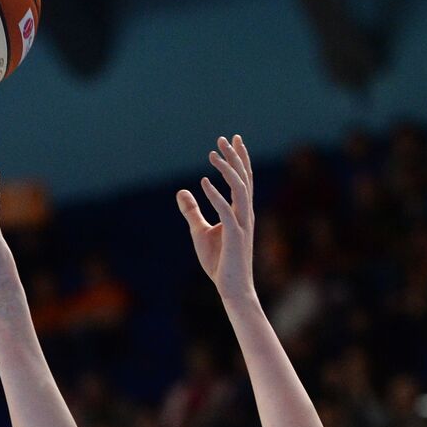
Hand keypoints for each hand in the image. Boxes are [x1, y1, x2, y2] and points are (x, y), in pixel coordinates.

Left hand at [177, 134, 255, 300]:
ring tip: (213, 154)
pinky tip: (204, 182)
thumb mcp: (200, 231)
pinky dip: (216, 195)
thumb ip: (192, 211)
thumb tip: (181, 191)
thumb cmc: (219, 262)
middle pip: (244, 178)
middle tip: (225, 137)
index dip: (239, 158)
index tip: (232, 140)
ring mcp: (243, 224)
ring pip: (240, 190)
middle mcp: (245, 214)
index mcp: (240, 212)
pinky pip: (227, 211)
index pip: (243, 180)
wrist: (231, 288)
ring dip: (227, 170)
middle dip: (235, 156)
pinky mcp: (235, 236)